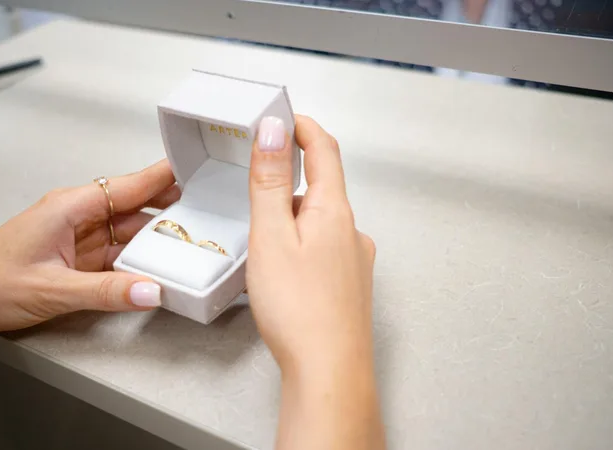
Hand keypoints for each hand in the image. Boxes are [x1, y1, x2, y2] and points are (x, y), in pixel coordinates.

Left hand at [0, 160, 179, 335]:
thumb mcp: (52, 290)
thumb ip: (106, 292)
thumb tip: (152, 291)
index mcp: (69, 206)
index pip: (128, 185)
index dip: (163, 176)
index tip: (196, 168)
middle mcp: (76, 216)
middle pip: (133, 208)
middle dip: (169, 211)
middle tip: (208, 215)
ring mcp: (76, 238)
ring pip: (127, 232)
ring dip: (154, 240)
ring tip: (190, 244)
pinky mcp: (74, 260)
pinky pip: (115, 254)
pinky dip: (136, 261)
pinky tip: (156, 268)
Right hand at [247, 115, 375, 371]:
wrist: (329, 372)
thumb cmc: (300, 311)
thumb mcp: (271, 236)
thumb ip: (269, 182)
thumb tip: (273, 130)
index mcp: (334, 212)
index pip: (324, 150)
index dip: (303, 127)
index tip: (285, 117)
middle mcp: (352, 232)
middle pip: (321, 187)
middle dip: (290, 179)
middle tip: (258, 184)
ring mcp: (355, 261)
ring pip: (321, 222)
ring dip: (293, 218)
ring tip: (263, 240)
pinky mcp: (349, 286)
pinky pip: (324, 249)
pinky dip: (302, 245)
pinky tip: (284, 272)